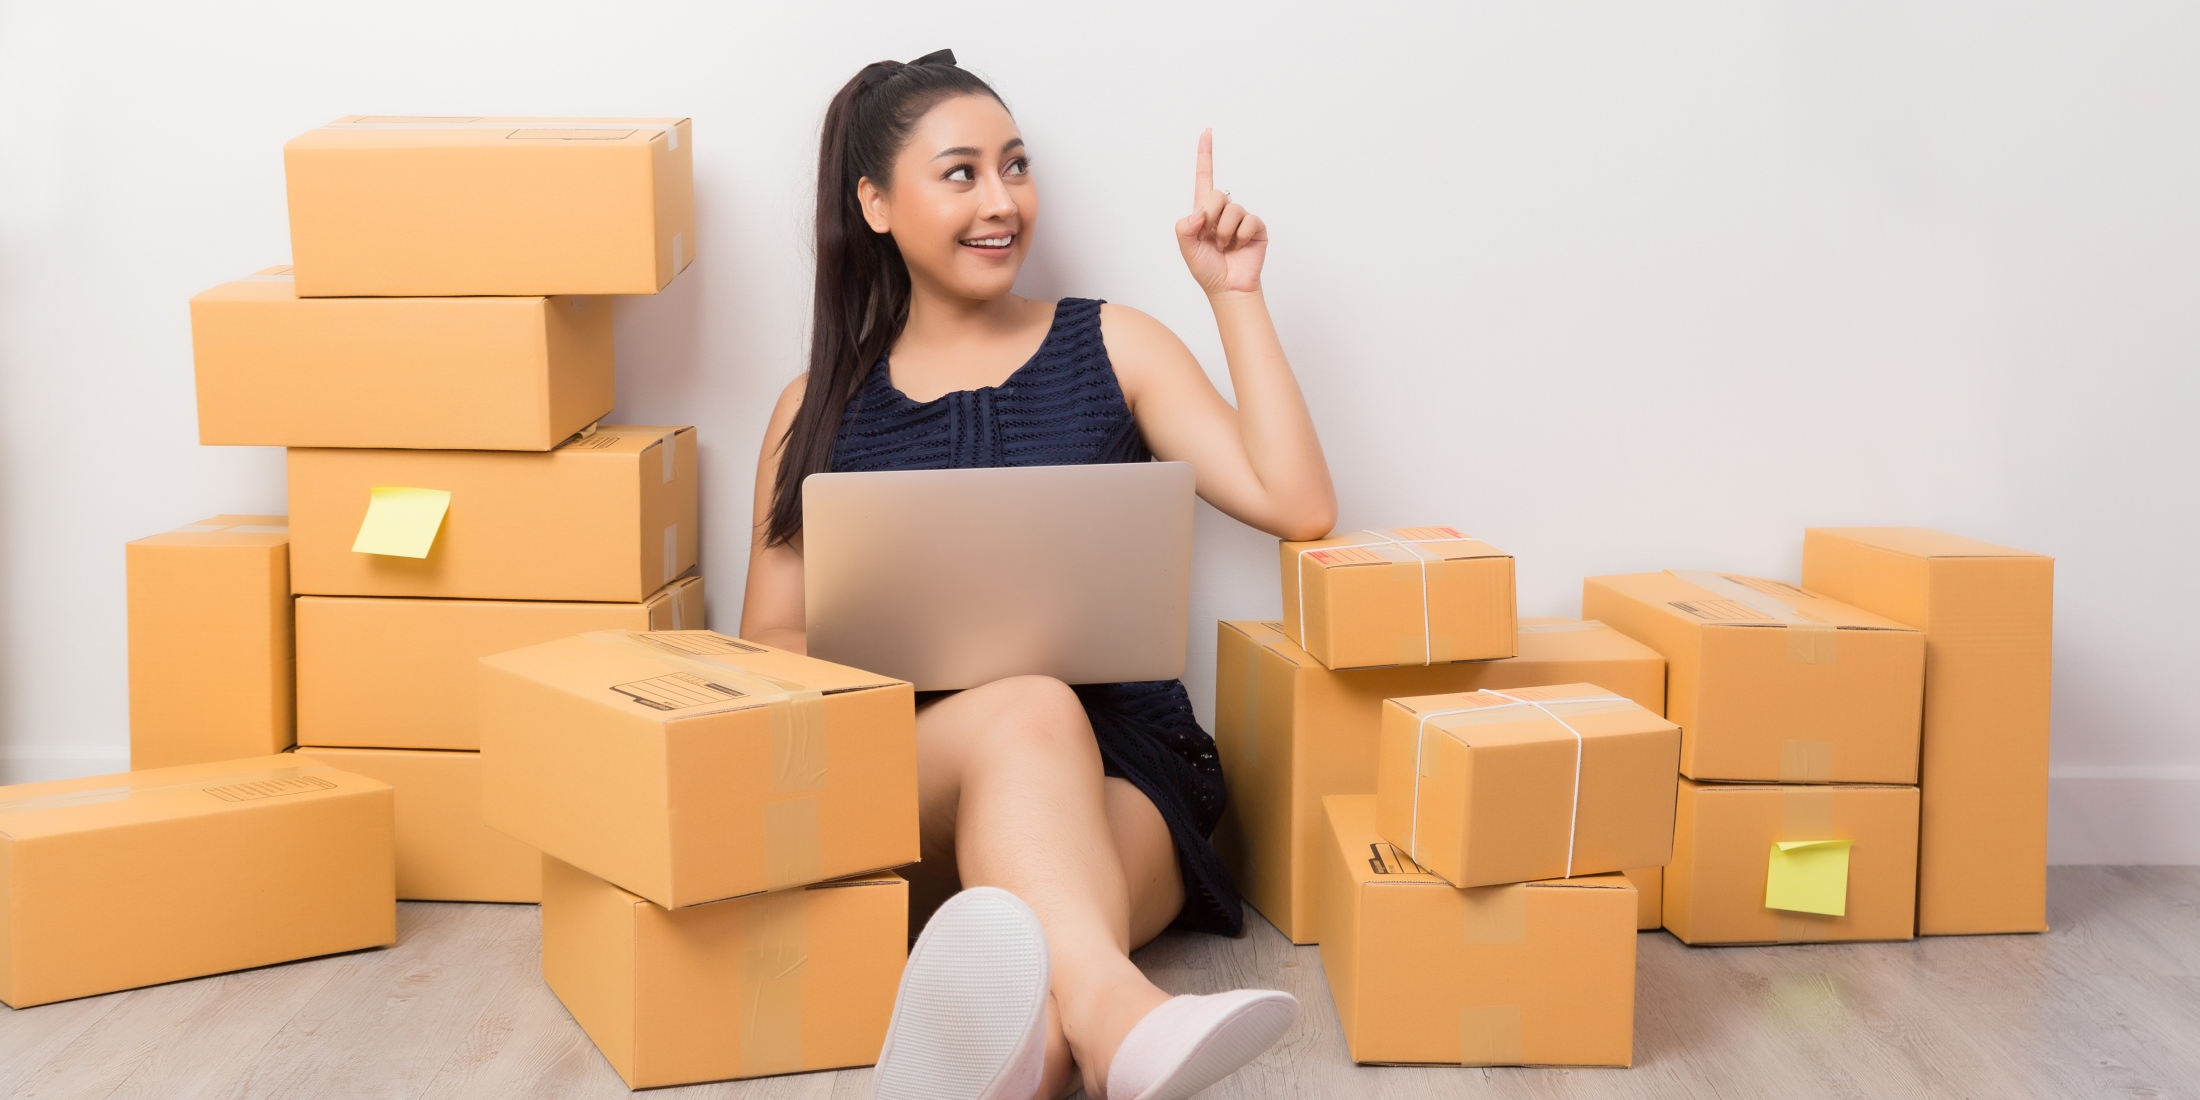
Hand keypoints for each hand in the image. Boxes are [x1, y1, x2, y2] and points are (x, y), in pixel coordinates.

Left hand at [1175, 129, 1266, 296]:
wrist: (1227, 288)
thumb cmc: (1206, 268)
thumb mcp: (1186, 247)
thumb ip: (1184, 227)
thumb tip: (1200, 212)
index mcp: (1203, 212)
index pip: (1204, 177)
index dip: (1205, 155)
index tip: (1207, 132)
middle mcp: (1222, 211)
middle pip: (1217, 194)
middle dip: (1211, 217)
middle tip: (1211, 238)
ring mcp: (1240, 218)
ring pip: (1233, 210)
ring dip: (1225, 232)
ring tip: (1225, 247)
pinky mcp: (1256, 227)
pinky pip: (1249, 221)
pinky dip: (1241, 236)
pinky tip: (1239, 247)